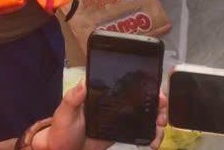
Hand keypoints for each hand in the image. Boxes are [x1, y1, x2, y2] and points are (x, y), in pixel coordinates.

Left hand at [31, 82, 167, 149]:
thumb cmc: (62, 129)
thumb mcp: (65, 112)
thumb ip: (72, 98)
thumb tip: (82, 82)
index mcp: (105, 93)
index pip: (130, 84)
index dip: (147, 86)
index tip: (156, 92)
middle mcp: (117, 103)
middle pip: (144, 99)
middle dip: (159, 104)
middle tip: (161, 114)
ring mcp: (121, 118)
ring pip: (147, 115)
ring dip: (158, 120)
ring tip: (159, 129)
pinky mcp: (122, 133)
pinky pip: (141, 132)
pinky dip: (151, 136)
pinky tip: (153, 142)